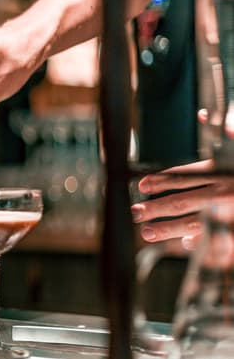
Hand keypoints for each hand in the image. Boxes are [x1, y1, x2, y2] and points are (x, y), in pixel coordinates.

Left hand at [131, 109, 233, 247]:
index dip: (160, 179)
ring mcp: (229, 212)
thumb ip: (224, 132)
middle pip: (182, 200)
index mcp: (222, 169)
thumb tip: (203, 113)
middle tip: (134, 212)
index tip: (141, 185)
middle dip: (155, 207)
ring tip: (146, 233)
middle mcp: (224, 191)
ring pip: (194, 223)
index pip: (183, 174)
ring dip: (168, 229)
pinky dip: (202, 242)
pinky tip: (186, 246)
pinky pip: (217, 238)